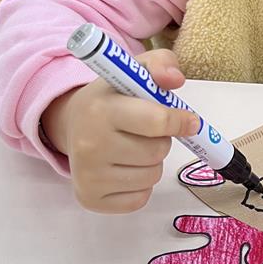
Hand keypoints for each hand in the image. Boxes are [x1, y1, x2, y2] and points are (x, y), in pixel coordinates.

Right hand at [41, 48, 198, 213]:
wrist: (72, 124)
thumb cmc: (112, 97)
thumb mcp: (134, 71)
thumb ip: (161, 64)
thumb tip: (176, 79)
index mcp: (100, 109)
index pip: (156, 122)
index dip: (180, 121)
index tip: (190, 121)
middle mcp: (89, 144)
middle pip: (157, 151)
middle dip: (161, 140)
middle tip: (145, 131)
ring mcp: (88, 176)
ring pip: (152, 175)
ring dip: (152, 162)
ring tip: (132, 146)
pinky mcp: (90, 199)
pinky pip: (140, 198)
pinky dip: (141, 185)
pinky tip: (124, 167)